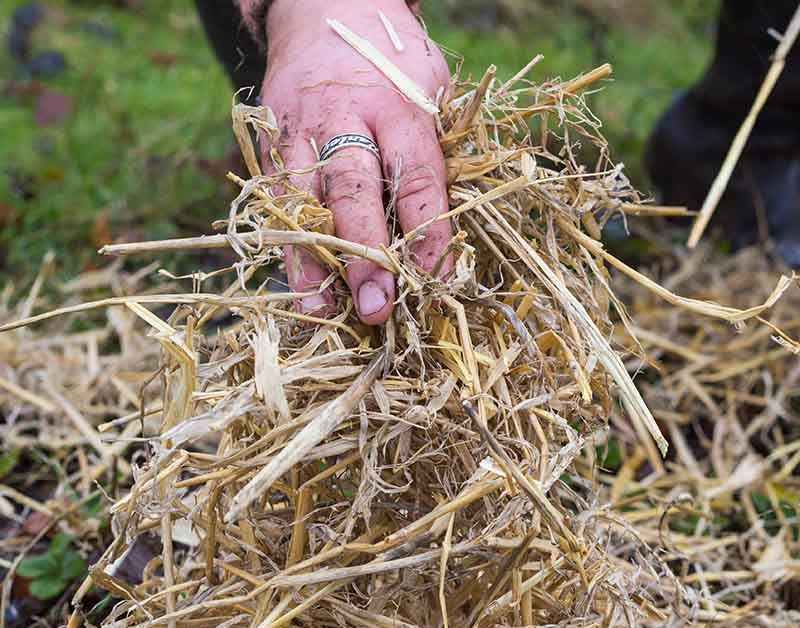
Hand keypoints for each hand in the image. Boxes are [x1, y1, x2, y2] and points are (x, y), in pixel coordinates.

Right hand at [260, 0, 451, 323]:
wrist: (324, 9)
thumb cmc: (392, 66)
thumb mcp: (430, 90)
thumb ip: (436, 153)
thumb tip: (448, 236)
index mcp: (398, 104)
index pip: (417, 176)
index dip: (427, 232)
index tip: (434, 279)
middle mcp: (344, 115)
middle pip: (354, 191)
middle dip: (365, 256)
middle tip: (376, 306)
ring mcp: (300, 129)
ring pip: (303, 202)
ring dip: (312, 261)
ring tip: (321, 310)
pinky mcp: (269, 140)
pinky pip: (276, 201)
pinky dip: (286, 247)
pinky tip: (298, 288)